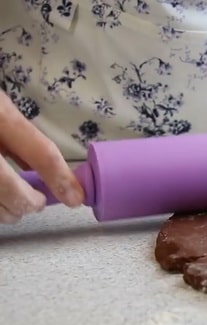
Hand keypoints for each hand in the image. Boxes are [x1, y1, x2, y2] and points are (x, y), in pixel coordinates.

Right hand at [0, 90, 82, 223]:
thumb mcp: (0, 109)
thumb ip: (20, 140)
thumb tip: (48, 172)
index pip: (40, 152)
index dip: (60, 179)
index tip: (75, 198)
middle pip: (6, 186)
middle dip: (24, 202)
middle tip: (36, 204)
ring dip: (3, 210)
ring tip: (13, 207)